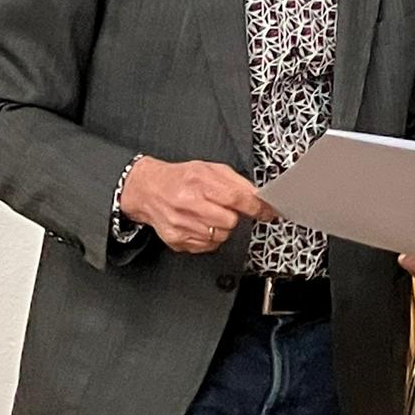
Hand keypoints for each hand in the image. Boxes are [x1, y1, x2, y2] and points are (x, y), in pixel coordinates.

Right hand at [120, 156, 278, 253]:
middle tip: (225, 208)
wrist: (147, 189)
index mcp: (200, 182)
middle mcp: (188, 204)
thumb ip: (236, 182)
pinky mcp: (176, 240)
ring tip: (209, 215)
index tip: (267, 211)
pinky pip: (207, 246)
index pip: (236, 198)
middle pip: (230, 221)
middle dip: (233, 216)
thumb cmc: (181, 178)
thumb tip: (258, 197)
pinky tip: (200, 224)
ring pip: (220, 236)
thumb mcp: (210, 169)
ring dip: (221, 228)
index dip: (256, 207)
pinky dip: (209, 237)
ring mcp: (181, 225)